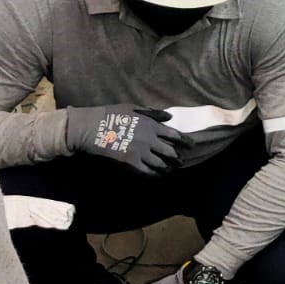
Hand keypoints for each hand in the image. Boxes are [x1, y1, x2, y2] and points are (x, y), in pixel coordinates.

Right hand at [66, 105, 185, 174]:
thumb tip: (169, 117)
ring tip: (171, 169)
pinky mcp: (130, 162)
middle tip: (182, 160)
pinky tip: (157, 175)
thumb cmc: (112, 114)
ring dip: (167, 166)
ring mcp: (141, 152)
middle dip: (177, 157)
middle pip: (170, 151)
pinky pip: (146, 171)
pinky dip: (154, 173)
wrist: (92, 128)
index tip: (192, 145)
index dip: (185, 141)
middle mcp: (150, 140)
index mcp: (152, 125)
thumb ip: (153, 114)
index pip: (174, 135)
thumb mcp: (134, 108)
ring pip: (160, 163)